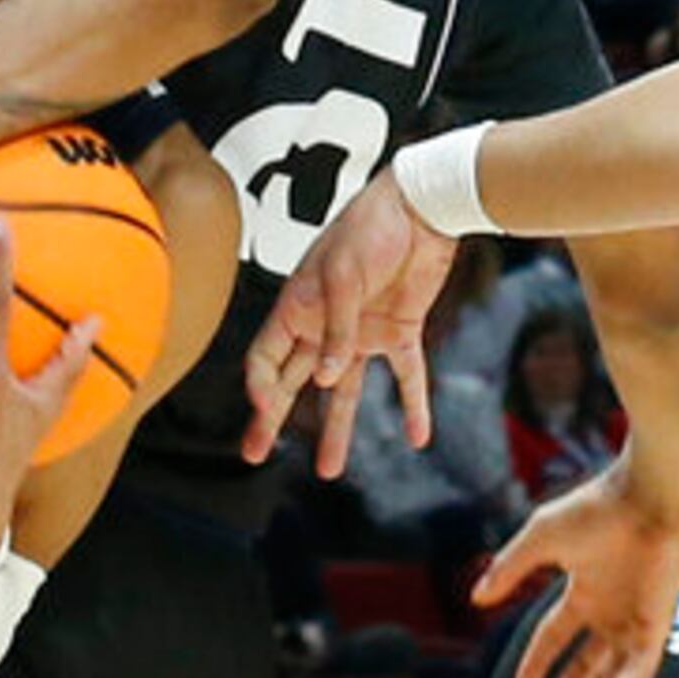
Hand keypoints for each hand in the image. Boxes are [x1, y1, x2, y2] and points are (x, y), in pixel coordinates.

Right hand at [240, 170, 454, 473]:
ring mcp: (360, 332)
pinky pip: (405, 376)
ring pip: (342, 391)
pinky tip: (417, 435)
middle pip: (293, 383)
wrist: (424, 207)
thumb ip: (335, 330)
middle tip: (254, 455)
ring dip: (336, 429)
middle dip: (273, 420)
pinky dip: (413, 405)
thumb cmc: (371, 228)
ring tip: (328, 470)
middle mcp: (323, 326)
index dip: (261, 390)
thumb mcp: (344, 276)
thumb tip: (325, 380)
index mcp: (297, 308)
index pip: (265, 359)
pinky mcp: (399, 331)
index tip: (265, 414)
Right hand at [470, 461, 678, 677]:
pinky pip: (638, 672)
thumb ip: (510, 569)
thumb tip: (477, 599)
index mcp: (582, 591)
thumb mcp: (540, 540)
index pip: (553, 637)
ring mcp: (633, 621)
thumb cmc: (594, 509)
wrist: (644, 498)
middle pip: (583, 668)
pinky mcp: (658, 626)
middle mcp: (608, 611)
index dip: (537, 665)